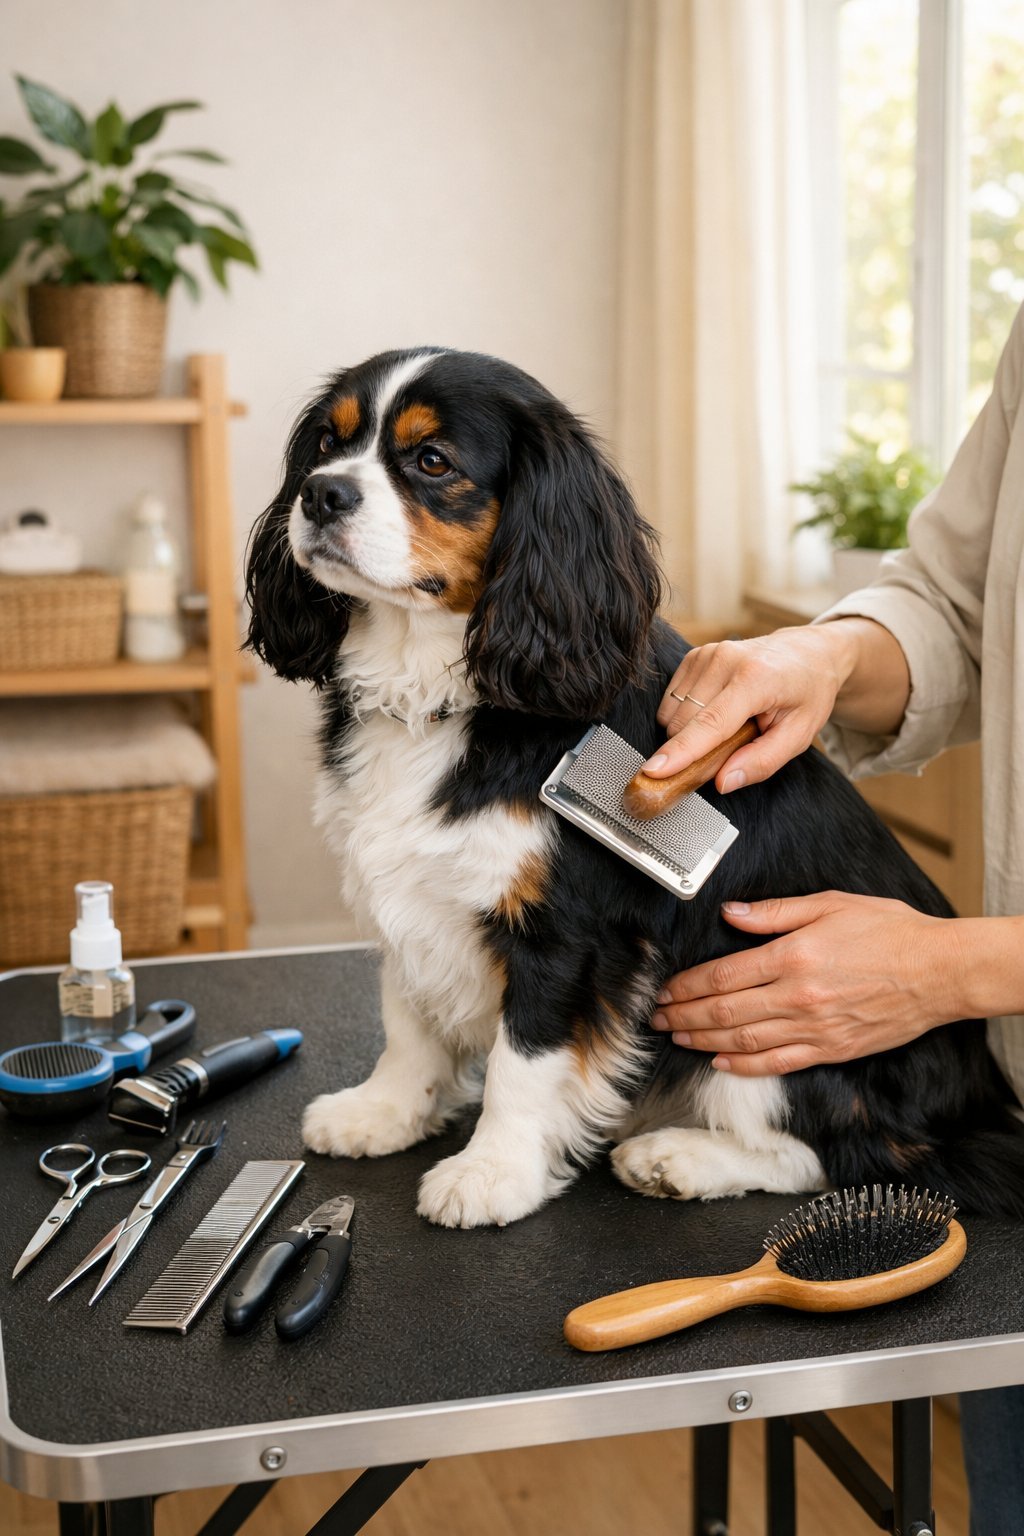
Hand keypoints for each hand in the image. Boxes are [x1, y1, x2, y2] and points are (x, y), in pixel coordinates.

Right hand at [643, 624, 865, 790]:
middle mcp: (726, 660)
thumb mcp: (799, 735)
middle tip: (730, 747)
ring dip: (690, 732)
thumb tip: (722, 782)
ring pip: (672, 714)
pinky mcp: (694, 656)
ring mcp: (706, 654)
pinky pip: (671, 701)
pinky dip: (686, 716)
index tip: (654, 771)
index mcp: (756, 679)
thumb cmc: (807, 693)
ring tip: (728, 724)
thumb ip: (762, 762)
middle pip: (685, 723)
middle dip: (696, 748)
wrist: (807, 652)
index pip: (711, 722)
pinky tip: (714, 710)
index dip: (681, 751)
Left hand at [651, 892, 965, 1074]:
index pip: (725, 975)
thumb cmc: (891, 931)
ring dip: (704, 1040)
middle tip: (657, 1018)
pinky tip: (721, 1062)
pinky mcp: (831, 1049)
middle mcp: (799, 996)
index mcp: (794, 957)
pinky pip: (778, 1062)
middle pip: (726, 1011)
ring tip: (678, 1038)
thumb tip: (731, 914)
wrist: (939, 972)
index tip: (666, 989)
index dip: (688, 985)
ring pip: (744, 1040)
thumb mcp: (831, 904)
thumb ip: (775, 911)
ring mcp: (815, 1028)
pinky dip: (745, 1065)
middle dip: (685, 1015)